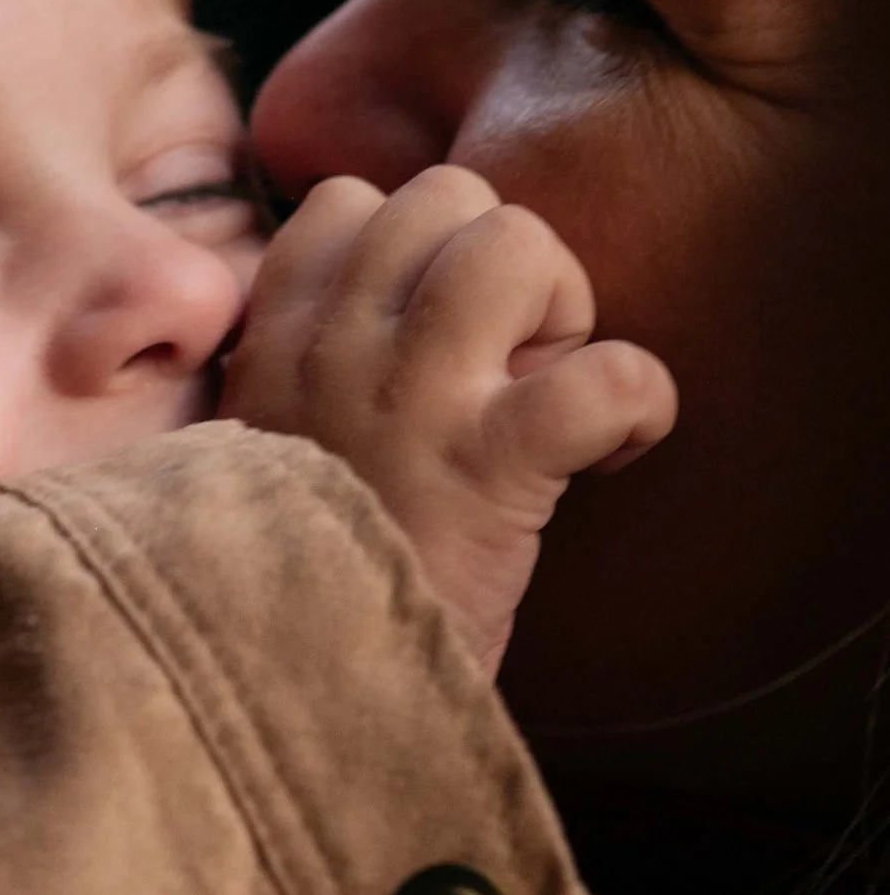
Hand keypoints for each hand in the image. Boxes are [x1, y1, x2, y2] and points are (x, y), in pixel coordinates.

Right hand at [223, 167, 677, 675]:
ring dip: (562, 308)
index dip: (412, 249)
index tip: (428, 335)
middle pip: (446, 195)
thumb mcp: (255, 455)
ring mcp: (410, 403)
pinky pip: (607, 375)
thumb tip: (390, 315)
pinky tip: (613, 453)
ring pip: (517, 242)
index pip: (348, 203)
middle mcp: (331, 353)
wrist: (290, 698)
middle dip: (500, 266)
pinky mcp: (488, 471)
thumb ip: (296, 374)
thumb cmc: (294, 583)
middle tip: (501, 365)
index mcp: (272, 347)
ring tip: (543, 391)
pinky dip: (638, 401)